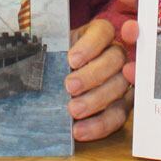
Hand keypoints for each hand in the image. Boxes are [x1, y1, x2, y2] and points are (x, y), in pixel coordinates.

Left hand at [66, 0, 137, 141]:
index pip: (102, 30)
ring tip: (73, 109)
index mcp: (101, 31)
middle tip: (70, 86)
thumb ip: (54, 45)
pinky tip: (79, 130)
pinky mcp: (125, 103)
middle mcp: (120, 49)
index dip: (90, 44)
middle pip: (115, 58)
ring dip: (96, 99)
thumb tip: (33, 46)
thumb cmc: (62, 58)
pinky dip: (99, 124)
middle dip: (94, 73)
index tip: (72, 60)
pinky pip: (118, 115)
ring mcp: (126, 77)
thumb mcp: (58, 47)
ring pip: (119, 85)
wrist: (64, 79)